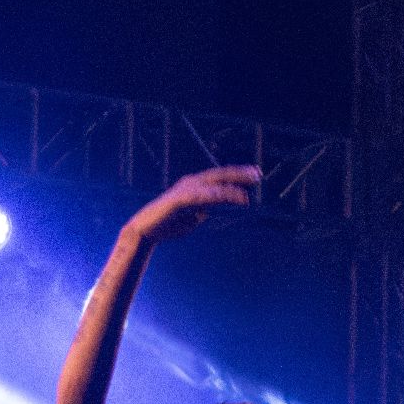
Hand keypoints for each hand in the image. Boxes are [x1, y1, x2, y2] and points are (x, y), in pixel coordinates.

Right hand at [124, 166, 260, 246]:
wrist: (145, 230)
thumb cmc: (168, 224)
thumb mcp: (192, 216)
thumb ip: (202, 210)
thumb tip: (210, 211)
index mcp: (195, 185)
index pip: (220, 177)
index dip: (237, 175)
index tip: (255, 175)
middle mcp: (191, 183)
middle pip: (220, 175)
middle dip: (239, 174)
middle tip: (258, 174)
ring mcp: (185, 190)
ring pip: (214, 185)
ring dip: (232, 187)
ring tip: (248, 193)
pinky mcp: (180, 200)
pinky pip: (203, 197)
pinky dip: (218, 196)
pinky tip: (231, 199)